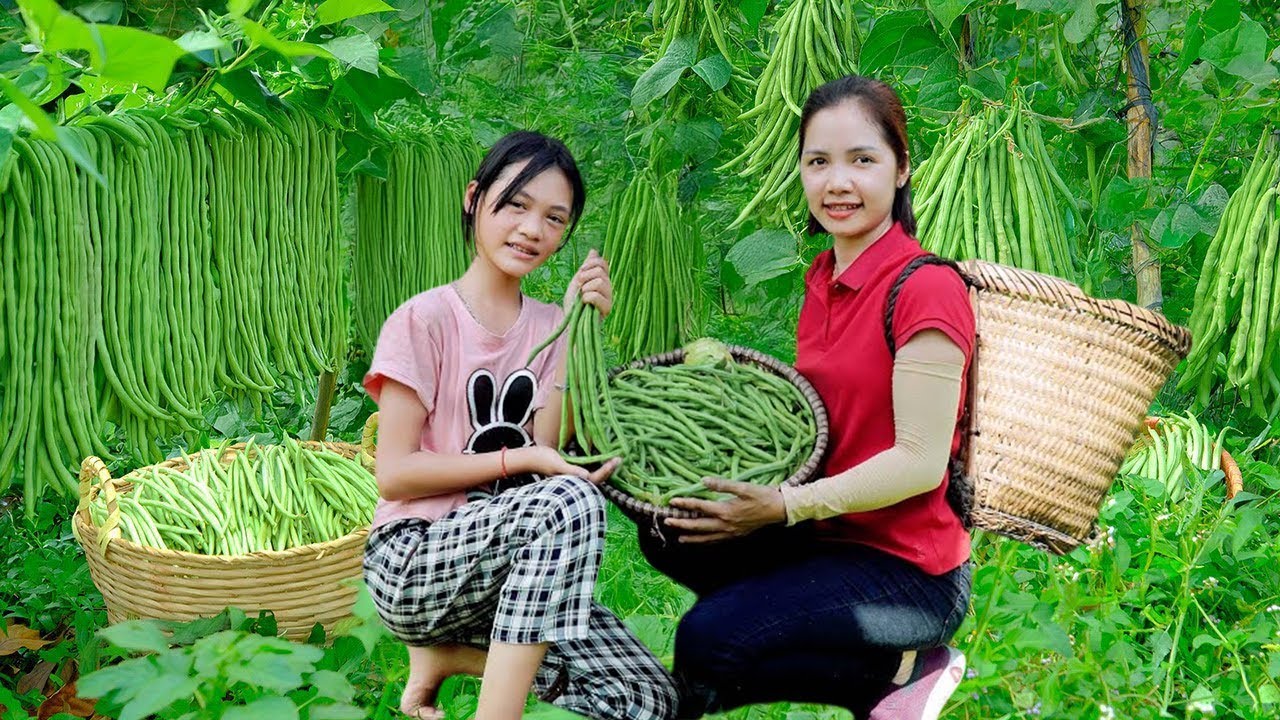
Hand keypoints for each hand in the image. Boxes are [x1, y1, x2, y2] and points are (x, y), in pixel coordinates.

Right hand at [513, 446, 621, 485]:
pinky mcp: (572, 469)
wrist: (529, 457)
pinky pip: (588, 468)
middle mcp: (575, 480)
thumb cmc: (541, 460)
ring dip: (604, 467)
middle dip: (609, 470)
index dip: (607, 471)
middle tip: (621, 458)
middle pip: (597, 478)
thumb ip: (571, 470)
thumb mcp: (556, 463)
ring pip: (594, 473)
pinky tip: (602, 455)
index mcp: (573, 481)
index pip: (595, 478)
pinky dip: (597, 463)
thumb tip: (587, 475)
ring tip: (615, 457)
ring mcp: (574, 475)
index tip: (616, 460)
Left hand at [565, 249, 612, 317]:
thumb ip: (587, 266)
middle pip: (600, 272)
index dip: (589, 265)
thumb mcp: (578, 280)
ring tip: (582, 296)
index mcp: (602, 278)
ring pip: (600, 282)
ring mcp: (609, 298)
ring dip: (585, 288)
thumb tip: (594, 250)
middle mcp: (608, 287)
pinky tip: (584, 303)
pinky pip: (596, 295)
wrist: (569, 319)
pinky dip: (586, 298)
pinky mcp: (606, 309)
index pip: (602, 263)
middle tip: (579, 286)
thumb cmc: (573, 301)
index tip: (580, 274)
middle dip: (585, 277)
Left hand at [664, 478, 786, 542]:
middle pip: (698, 526)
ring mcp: (731, 532)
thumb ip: (722, 485)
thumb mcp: (743, 486)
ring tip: (679, 538)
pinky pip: (717, 541)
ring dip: (692, 537)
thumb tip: (703, 480)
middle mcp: (726, 524)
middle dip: (682, 524)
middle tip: (667, 522)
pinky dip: (706, 542)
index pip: (700, 507)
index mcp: (726, 510)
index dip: (685, 504)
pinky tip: (701, 541)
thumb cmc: (762, 495)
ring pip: (706, 537)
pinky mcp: (736, 535)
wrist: (779, 510)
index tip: (672, 502)